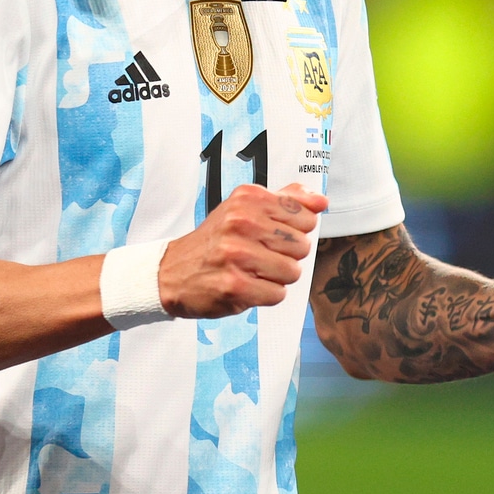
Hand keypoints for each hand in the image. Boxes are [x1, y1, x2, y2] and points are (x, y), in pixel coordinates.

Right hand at [158, 183, 328, 318]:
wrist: (172, 271)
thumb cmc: (215, 240)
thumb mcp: (245, 208)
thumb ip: (286, 200)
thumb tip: (321, 201)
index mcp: (248, 199)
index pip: (305, 216)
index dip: (294, 231)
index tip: (273, 234)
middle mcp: (241, 222)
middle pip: (302, 246)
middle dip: (286, 256)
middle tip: (260, 255)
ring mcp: (237, 255)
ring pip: (292, 272)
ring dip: (277, 277)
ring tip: (253, 271)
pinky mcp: (235, 286)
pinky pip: (277, 294)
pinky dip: (266, 295)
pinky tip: (247, 285)